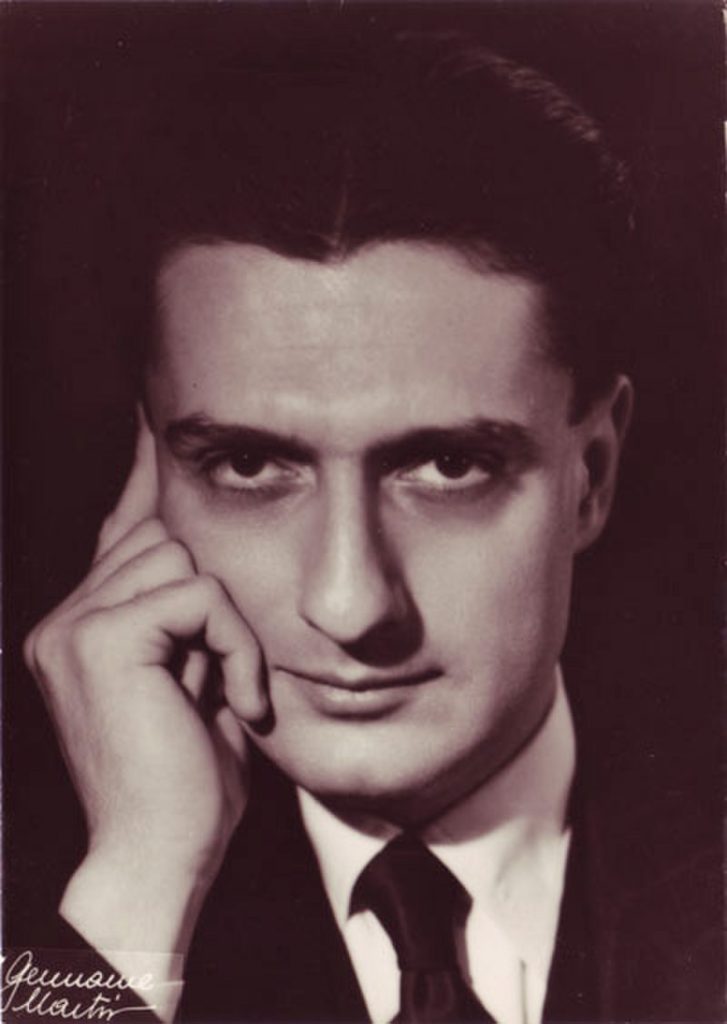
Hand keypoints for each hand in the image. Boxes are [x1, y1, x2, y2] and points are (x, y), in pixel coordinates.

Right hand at [23, 409, 268, 961]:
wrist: (162, 858)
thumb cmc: (189, 782)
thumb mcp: (198, 681)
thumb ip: (192, 616)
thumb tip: (208, 554)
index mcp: (85, 622)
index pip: (122, 525)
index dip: (144, 467)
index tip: (155, 407)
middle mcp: (67, 616)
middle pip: (165, 535)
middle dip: (214, 596)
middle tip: (224, 679)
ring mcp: (74, 624)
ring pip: (183, 557)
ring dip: (229, 626)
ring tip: (227, 696)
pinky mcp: (100, 639)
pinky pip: (199, 595)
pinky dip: (234, 645)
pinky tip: (233, 703)